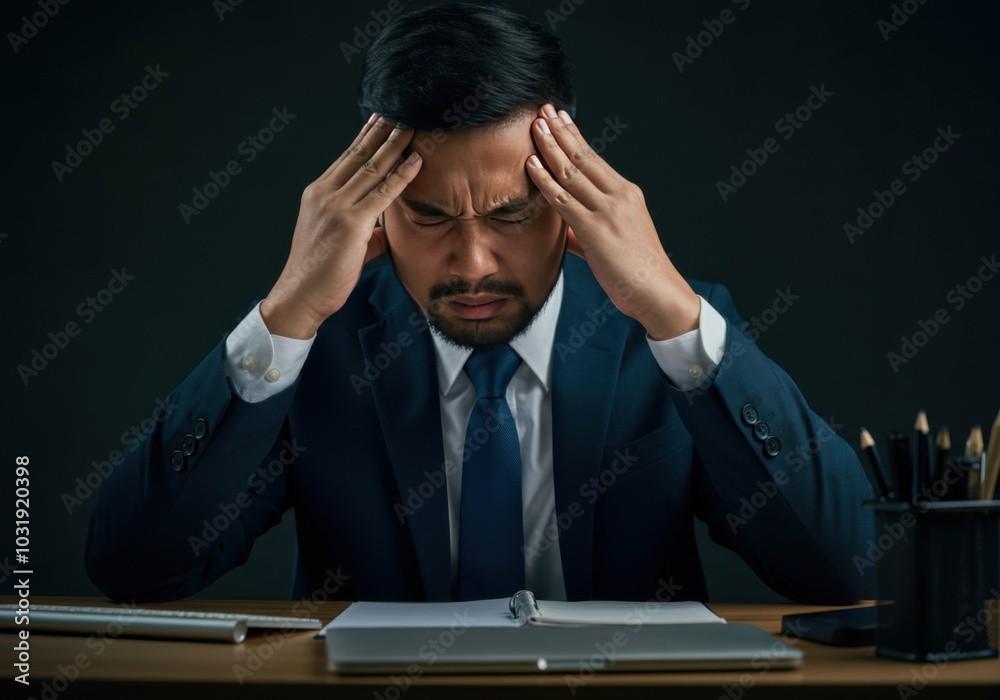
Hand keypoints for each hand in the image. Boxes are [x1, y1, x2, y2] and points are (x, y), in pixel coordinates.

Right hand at [260, 115, 422, 338]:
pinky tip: (416, 161)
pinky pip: (382, 194)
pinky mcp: (350, 224)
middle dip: (383, 131)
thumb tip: (384, 233)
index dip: (366, 136)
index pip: (347, 158)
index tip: (382, 118)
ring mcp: (336, 207)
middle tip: (402, 109)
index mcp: (319, 194)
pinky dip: (401, 175)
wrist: (300, 296)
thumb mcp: (344, 246)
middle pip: (360, 154)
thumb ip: (367, 234)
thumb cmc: (320, 276)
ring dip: (395, 144)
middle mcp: (325, 194)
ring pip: (372, 168)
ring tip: (413, 125)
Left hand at [525, 104, 699, 339]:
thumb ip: (585, 234)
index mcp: (626, 194)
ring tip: (535, 125)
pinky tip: (531, 164)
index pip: (594, 159)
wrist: (657, 292)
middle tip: (543, 110)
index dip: (574, 136)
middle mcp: (619, 195)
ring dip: (550, 147)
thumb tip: (565, 232)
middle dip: (560, 131)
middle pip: (582, 157)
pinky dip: (545, 180)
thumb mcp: (611, 244)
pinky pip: (564, 200)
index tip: (559, 118)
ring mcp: (608, 210)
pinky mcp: (596, 229)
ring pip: (572, 172)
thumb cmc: (636, 273)